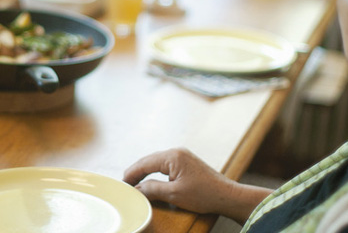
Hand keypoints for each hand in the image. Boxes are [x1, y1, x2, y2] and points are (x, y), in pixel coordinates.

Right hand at [123, 148, 269, 222]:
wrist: (226, 195)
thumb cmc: (203, 194)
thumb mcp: (174, 194)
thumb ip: (153, 189)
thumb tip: (137, 189)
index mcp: (172, 156)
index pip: (144, 163)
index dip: (131, 174)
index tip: (121, 184)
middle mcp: (176, 152)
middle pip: (149, 160)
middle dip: (136, 172)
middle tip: (125, 185)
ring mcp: (182, 156)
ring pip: (156, 162)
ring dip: (145, 172)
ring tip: (134, 183)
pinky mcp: (186, 162)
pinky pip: (165, 164)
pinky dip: (155, 172)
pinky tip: (150, 180)